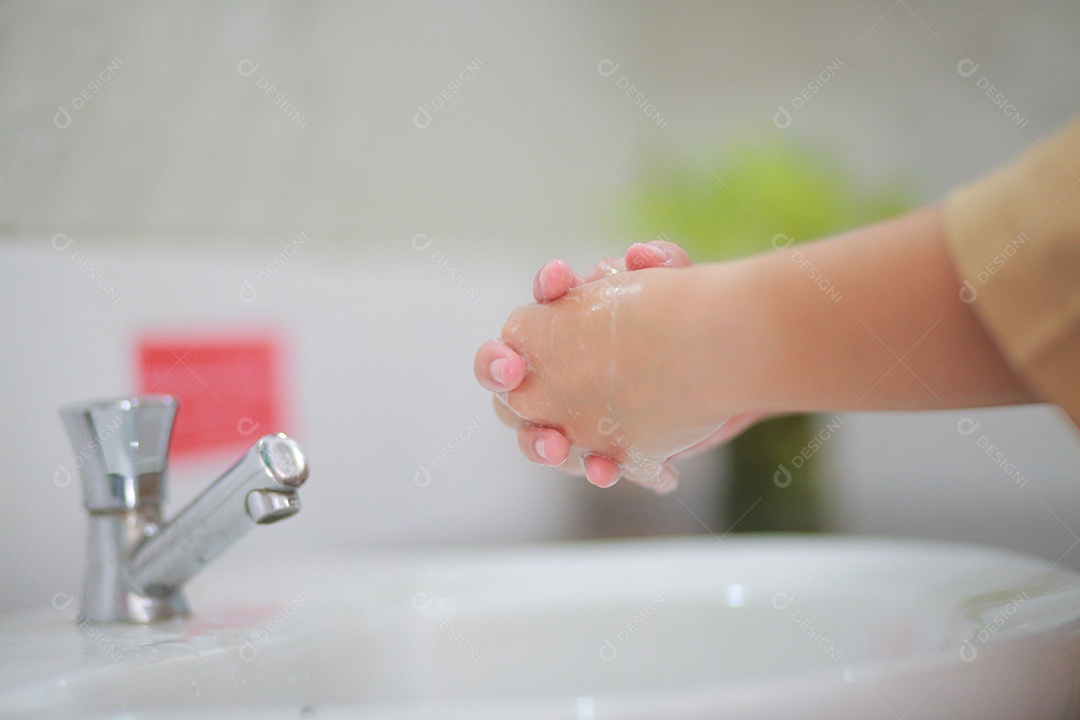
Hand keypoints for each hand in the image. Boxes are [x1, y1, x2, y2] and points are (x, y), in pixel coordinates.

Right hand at [476, 241, 719, 492]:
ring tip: (554, 445)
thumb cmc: (684, 321)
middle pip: (500, 376)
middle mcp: (551, 372)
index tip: (560, 278)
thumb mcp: (681, 285)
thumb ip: (663, 262)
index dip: (541, 293)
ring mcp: (571, 416)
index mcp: (558, 325)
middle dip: (496, 370)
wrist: (719, 369)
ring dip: (535, 443)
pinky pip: (585, 466)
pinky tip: (608, 470)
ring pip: (532, 434)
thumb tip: (641, 255)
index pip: (532, 304)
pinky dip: (593, 469)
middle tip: (511, 371)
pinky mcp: (603, 450)